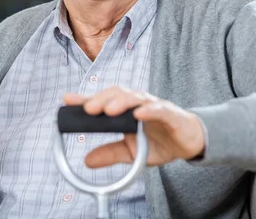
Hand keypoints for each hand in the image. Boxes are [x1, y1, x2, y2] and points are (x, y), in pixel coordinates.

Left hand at [63, 86, 204, 167]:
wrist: (189, 142)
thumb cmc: (159, 141)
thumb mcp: (131, 151)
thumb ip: (110, 153)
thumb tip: (86, 161)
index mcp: (125, 111)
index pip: (103, 101)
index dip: (85, 99)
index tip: (67, 100)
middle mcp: (137, 104)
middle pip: (117, 94)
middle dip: (101, 99)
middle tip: (87, 109)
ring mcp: (153, 106)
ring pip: (135, 97)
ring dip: (121, 102)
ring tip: (108, 110)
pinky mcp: (170, 113)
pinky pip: (158, 109)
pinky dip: (148, 109)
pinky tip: (139, 113)